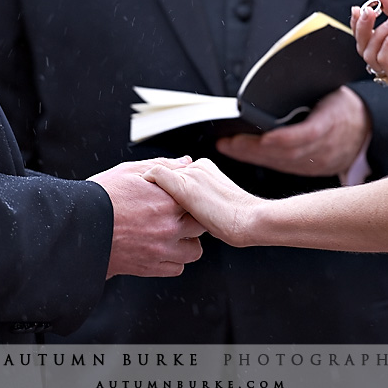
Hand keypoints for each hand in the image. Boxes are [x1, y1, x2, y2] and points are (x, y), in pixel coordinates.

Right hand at [89, 157, 204, 277]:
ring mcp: (161, 250)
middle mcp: (168, 228)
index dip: (192, 198)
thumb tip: (186, 162)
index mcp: (167, 202)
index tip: (184, 197)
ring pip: (194, 251)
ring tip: (173, 234)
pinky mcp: (149, 268)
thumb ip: (163, 166)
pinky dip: (174, 260)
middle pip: (201, 225)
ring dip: (188, 242)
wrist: (79, 226)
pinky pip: (177, 268)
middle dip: (193, 219)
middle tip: (180, 215)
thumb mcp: (131, 171)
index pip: (198, 201)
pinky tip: (162, 248)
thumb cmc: (101, 197)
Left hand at [144, 158, 262, 247]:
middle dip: (154, 183)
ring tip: (139, 198)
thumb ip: (200, 202)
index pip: (176, 170)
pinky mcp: (183, 185)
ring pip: (158, 170)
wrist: (248, 220)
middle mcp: (196, 167)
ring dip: (148, 184)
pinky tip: (140, 193)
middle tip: (142, 197)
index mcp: (204, 168)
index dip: (163, 184)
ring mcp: (189, 175)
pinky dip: (145, 180)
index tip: (153, 194)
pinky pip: (155, 174)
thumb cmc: (235, 221)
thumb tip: (190, 212)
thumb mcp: (215, 207)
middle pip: (166, 169)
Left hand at [215, 85, 369, 176]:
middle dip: (254, 148)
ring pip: (283, 163)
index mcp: (333, 121)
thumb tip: (272, 82)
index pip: (308, 133)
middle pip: (287, 152)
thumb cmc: (343, 105)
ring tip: (228, 146)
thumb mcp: (331, 90)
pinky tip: (244, 154)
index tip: (264, 137)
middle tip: (228, 141)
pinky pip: (285, 167)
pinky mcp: (314, 170)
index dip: (285, 138)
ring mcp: (321, 162)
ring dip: (252, 156)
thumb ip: (307, 89)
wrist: (367, 129)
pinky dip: (263, 161)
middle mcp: (327, 146)